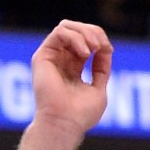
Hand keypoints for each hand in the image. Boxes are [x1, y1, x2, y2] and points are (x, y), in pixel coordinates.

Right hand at [31, 20, 111, 134]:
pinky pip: (59, 33)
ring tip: (93, 49)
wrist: (66, 123)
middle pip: (76, 30)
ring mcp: (51, 58)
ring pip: (66, 26)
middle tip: (101, 46)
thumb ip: (101, 68)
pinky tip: (84, 52)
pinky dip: (75, 37)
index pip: (86, 41)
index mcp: (73, 67)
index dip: (99, 39)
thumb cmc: (81, 114)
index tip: (108, 50)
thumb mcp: (99, 87)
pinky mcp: (42, 57)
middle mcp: (60, 60)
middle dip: (93, 32)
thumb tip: (106, 49)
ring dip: (85, 33)